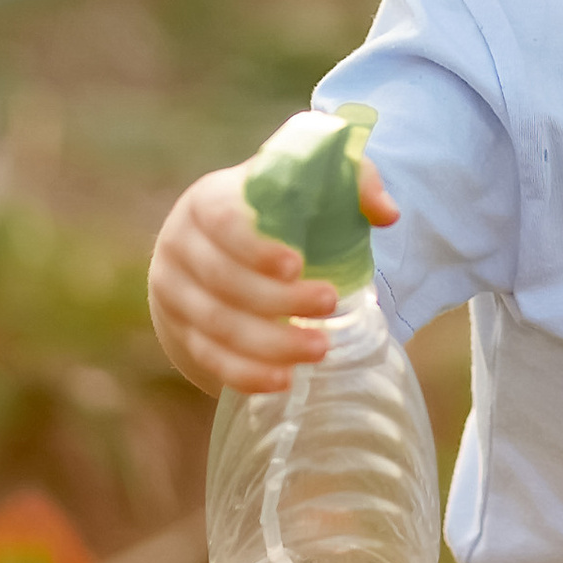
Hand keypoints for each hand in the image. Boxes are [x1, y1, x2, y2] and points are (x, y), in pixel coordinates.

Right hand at [149, 158, 400, 398]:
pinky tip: (284, 380)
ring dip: (269, 343)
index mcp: (206, 201)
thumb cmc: (276, 212)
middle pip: (222, 280)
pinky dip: (246, 373)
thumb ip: (353, 181)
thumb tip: (387, 213)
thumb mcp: (308, 184)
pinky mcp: (181, 333)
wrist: (220, 249)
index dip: (255, 246)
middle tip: (331, 303)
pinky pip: (210, 359)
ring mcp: (175, 294)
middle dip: (278, 300)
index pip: (222, 222)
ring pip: (217, 326)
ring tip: (319, 349)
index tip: (297, 265)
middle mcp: (180, 246)